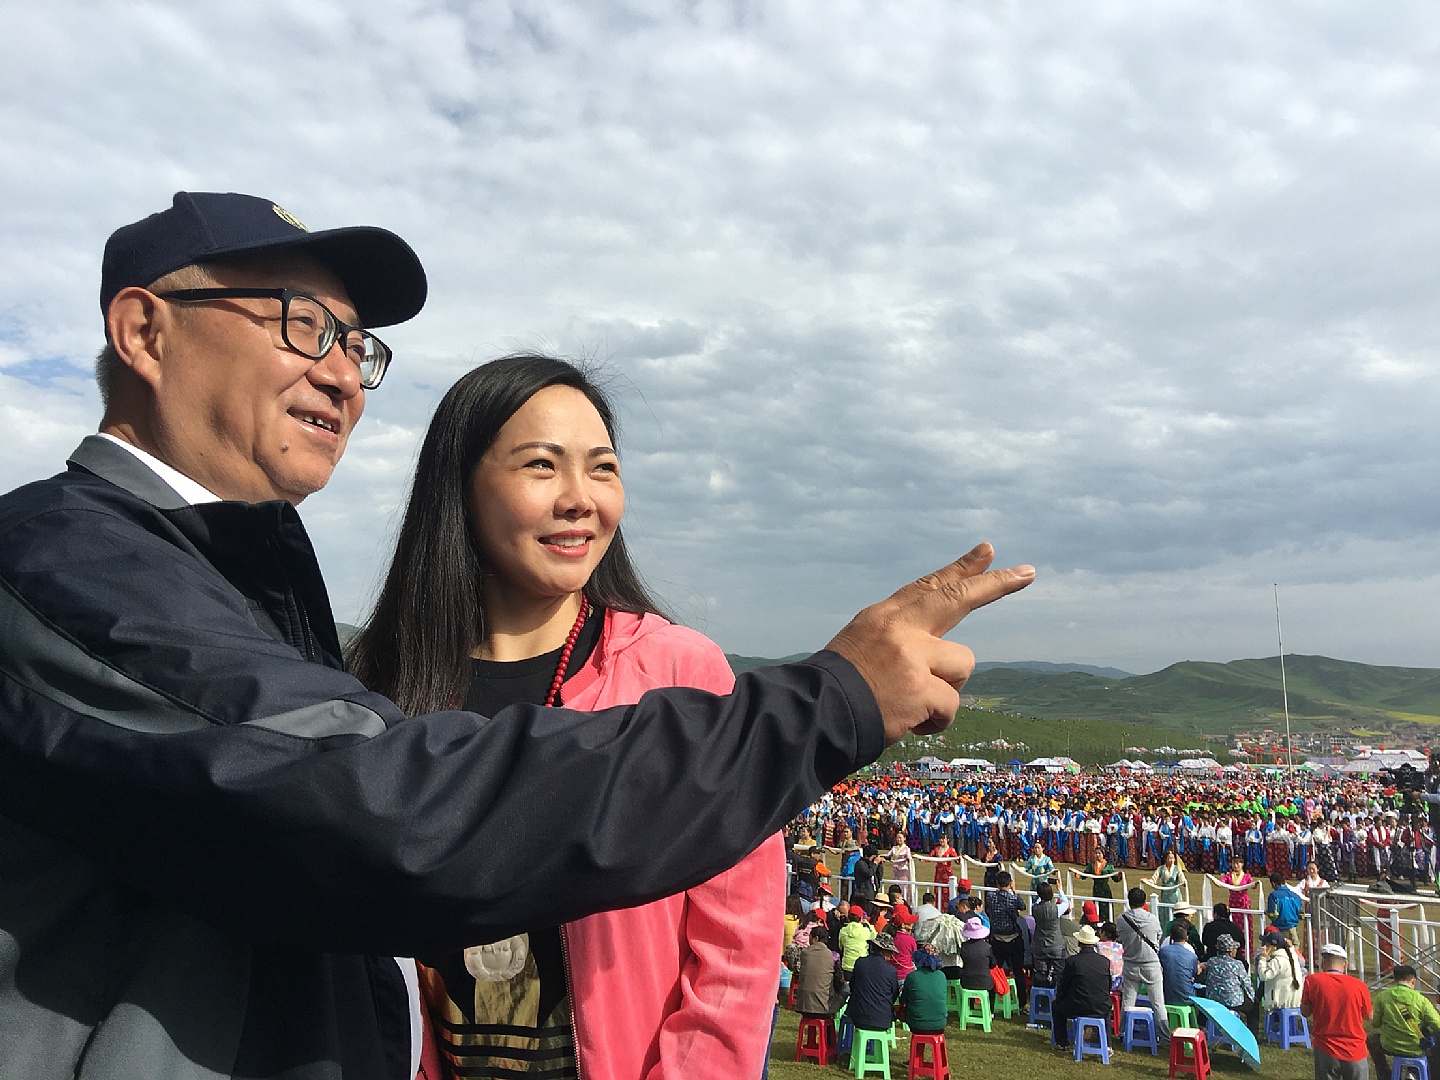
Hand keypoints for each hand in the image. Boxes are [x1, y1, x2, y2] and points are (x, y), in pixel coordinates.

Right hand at [826, 543, 1033, 744]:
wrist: (812, 717)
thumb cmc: (837, 690)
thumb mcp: (861, 648)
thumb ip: (900, 641)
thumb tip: (941, 653)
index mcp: (883, 617)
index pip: (927, 587)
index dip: (960, 569)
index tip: (987, 551)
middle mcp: (900, 629)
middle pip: (958, 598)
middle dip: (995, 584)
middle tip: (1028, 572)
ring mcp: (911, 657)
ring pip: (962, 666)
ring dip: (946, 690)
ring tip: (912, 703)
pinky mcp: (920, 689)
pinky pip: (951, 706)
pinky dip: (936, 721)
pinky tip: (910, 724)